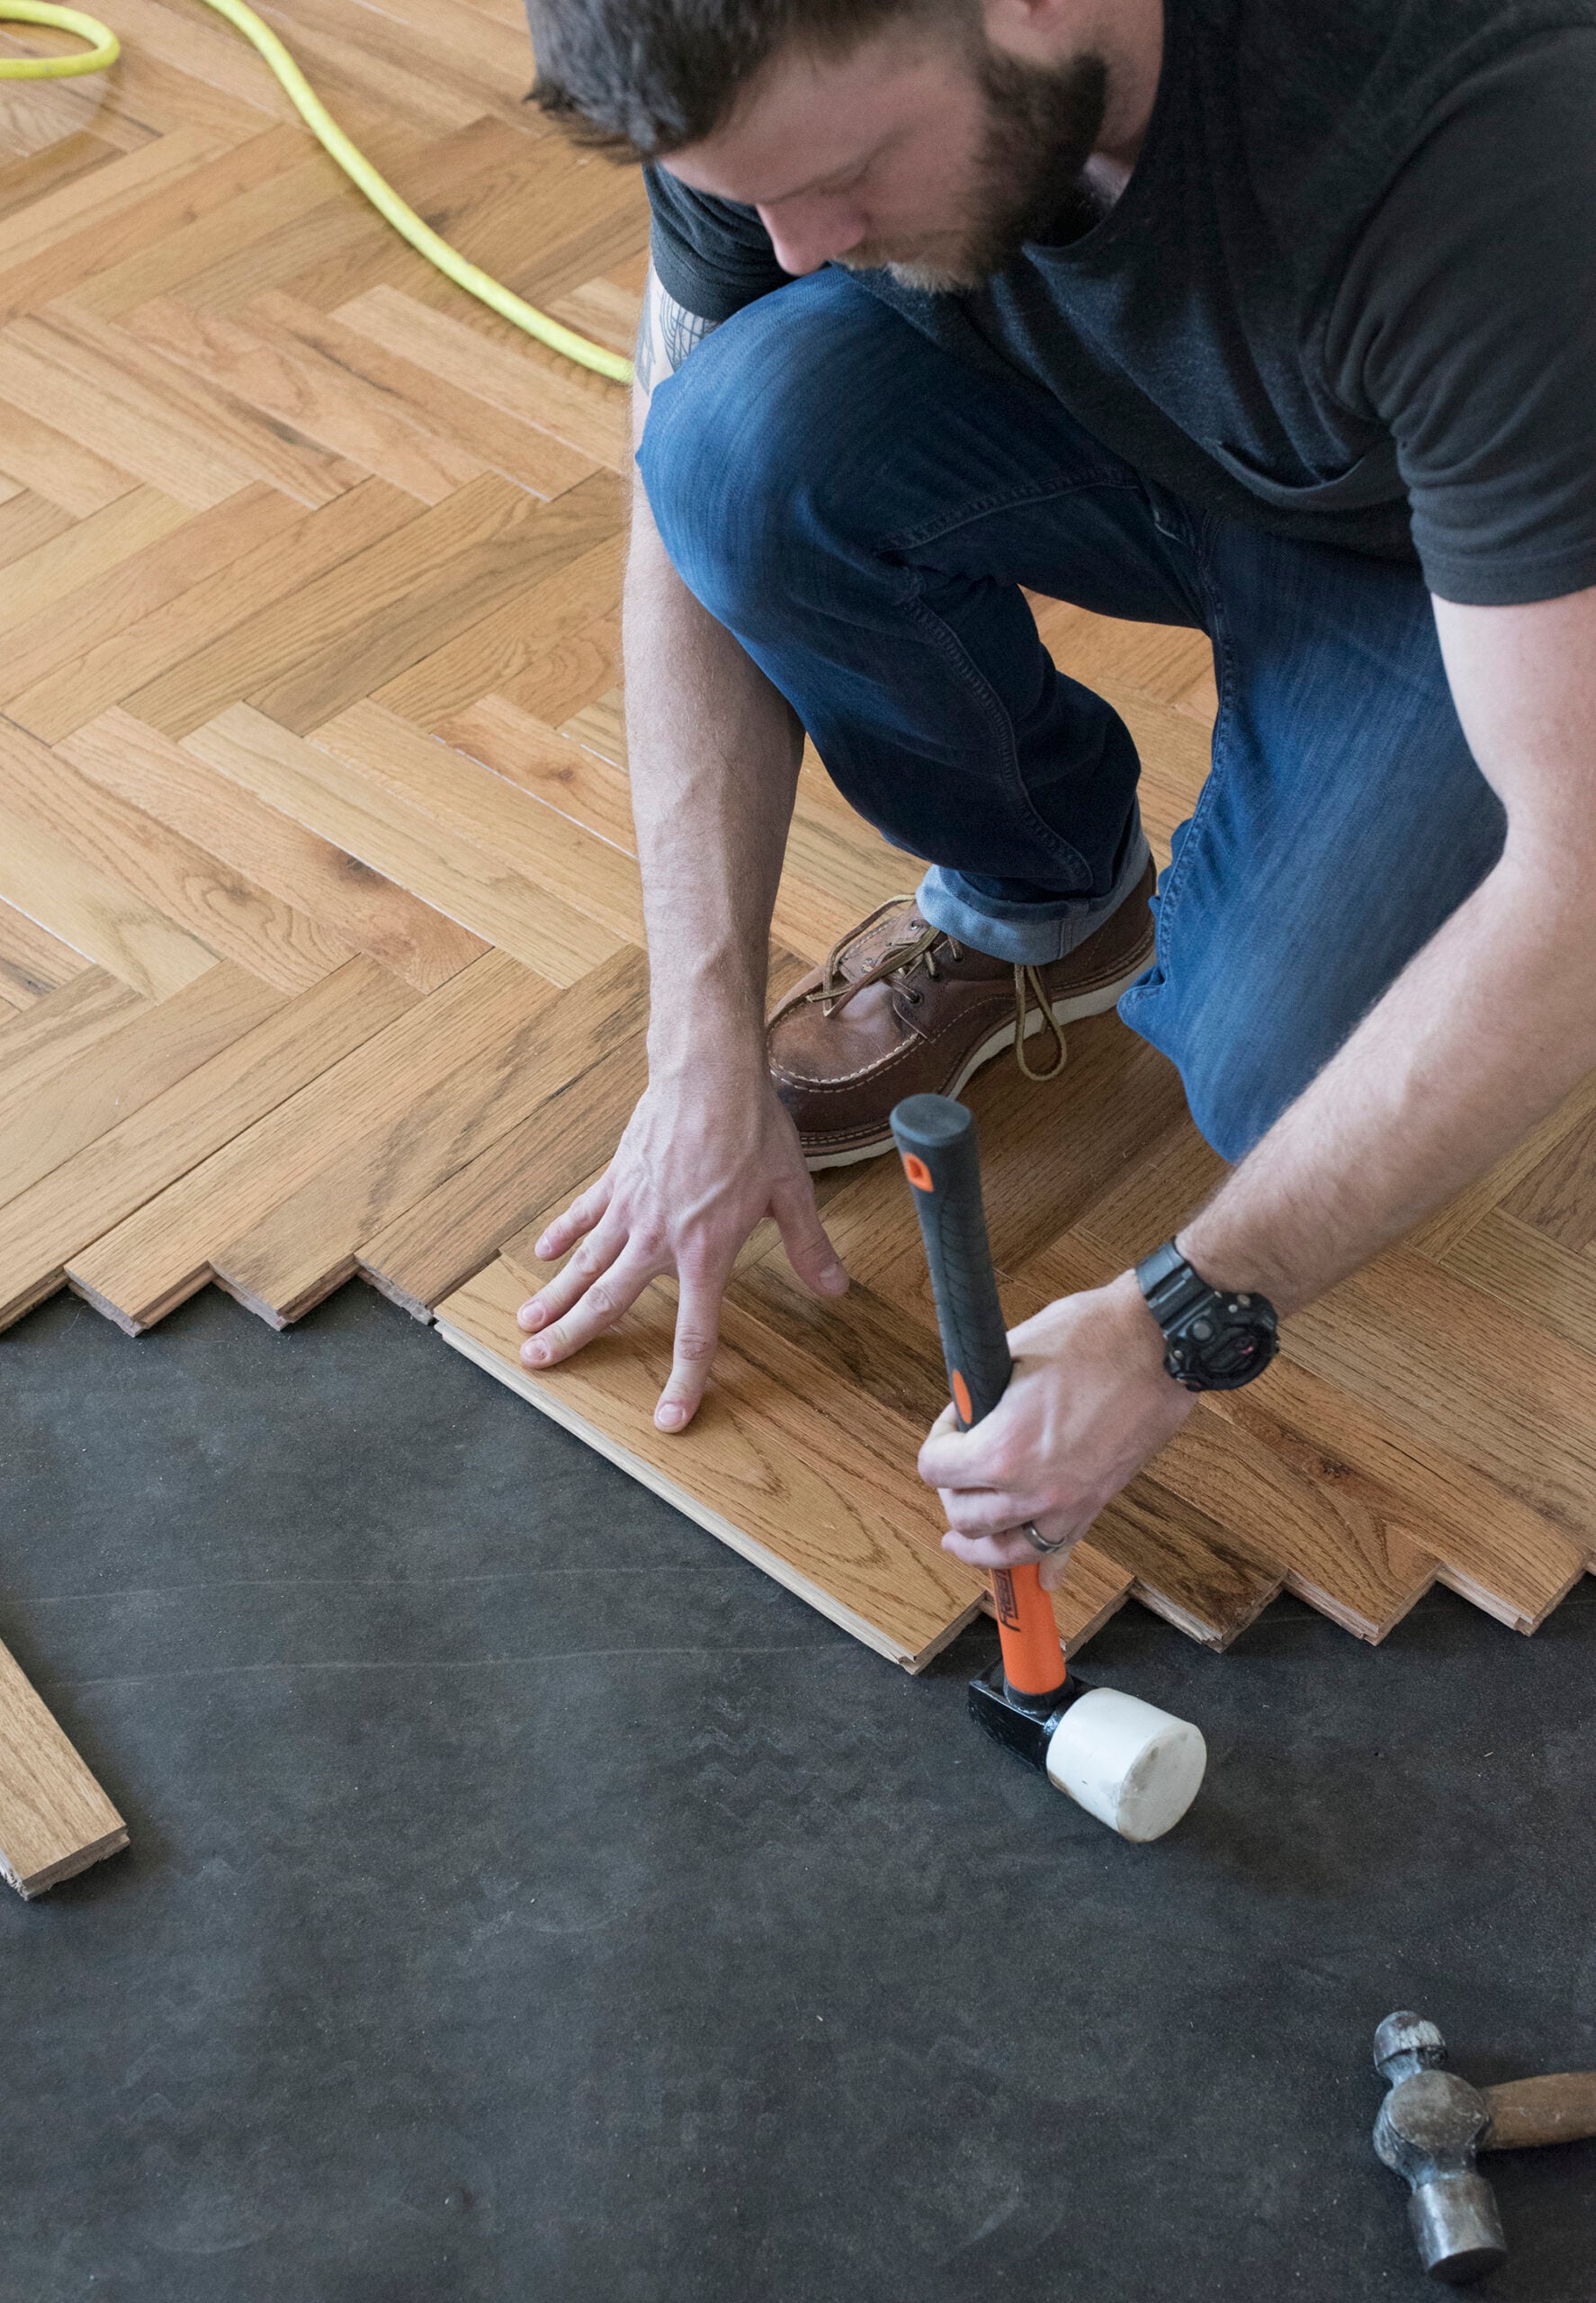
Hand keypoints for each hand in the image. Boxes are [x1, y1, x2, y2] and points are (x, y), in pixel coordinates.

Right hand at [516, 1057, 847, 1429]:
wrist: (709, 1073)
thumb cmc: (753, 1129)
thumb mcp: (792, 1191)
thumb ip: (808, 1246)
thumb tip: (836, 1290)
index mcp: (705, 1252)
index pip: (694, 1330)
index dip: (684, 1379)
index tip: (667, 1418)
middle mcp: (658, 1239)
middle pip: (608, 1302)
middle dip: (572, 1337)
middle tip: (536, 1365)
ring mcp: (630, 1207)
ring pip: (585, 1262)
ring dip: (553, 1296)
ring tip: (524, 1325)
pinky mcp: (617, 1176)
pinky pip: (583, 1213)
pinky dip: (563, 1234)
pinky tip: (543, 1254)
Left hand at [918, 1273, 1194, 1589]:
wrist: (1160, 1343)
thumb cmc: (1091, 1335)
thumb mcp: (1014, 1353)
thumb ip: (984, 1396)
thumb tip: (968, 1412)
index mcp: (1002, 1450)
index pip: (935, 1470)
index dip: (936, 1442)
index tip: (951, 1424)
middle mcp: (1032, 1489)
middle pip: (964, 1518)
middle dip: (952, 1491)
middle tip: (958, 1468)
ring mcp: (1068, 1504)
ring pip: (1007, 1549)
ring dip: (981, 1542)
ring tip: (964, 1538)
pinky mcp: (1098, 1503)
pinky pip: (1064, 1548)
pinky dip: (1048, 1566)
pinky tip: (1041, 1579)